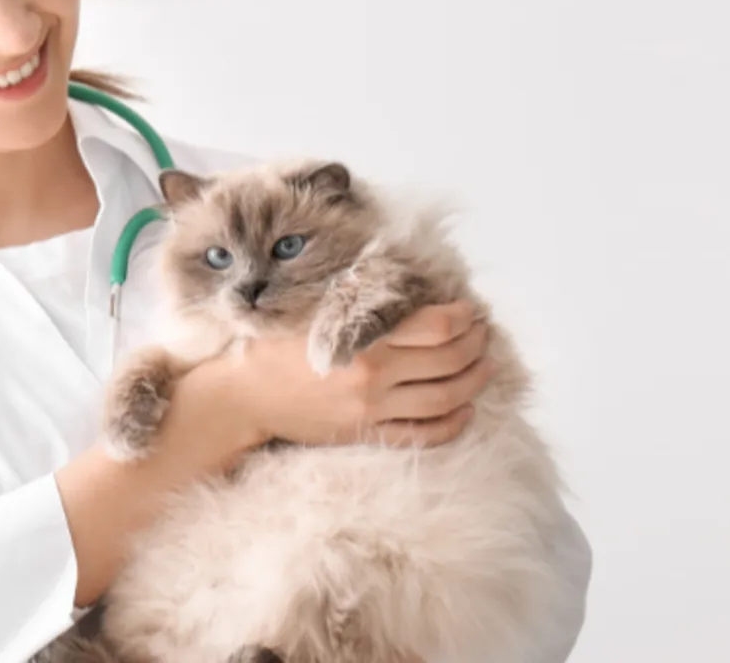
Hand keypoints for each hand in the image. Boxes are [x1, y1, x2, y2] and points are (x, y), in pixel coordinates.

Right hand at [183, 301, 494, 450]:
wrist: (244, 397)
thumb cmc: (276, 347)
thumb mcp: (316, 313)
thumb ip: (361, 304)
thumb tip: (409, 294)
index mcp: (362, 340)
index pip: (437, 327)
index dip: (463, 317)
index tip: (469, 310)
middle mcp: (373, 378)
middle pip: (449, 360)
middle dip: (475, 344)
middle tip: (483, 333)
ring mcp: (372, 411)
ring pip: (445, 398)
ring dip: (474, 380)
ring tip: (485, 366)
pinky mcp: (366, 434)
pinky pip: (423, 435)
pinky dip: (452, 423)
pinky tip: (465, 409)